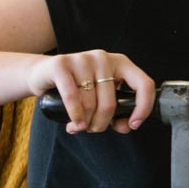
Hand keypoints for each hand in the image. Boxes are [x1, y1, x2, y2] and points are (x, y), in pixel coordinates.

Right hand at [25, 50, 154, 133]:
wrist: (43, 73)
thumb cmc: (78, 87)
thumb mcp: (101, 98)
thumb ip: (117, 112)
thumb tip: (126, 126)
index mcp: (121, 63)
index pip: (144, 84)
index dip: (143, 108)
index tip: (133, 124)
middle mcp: (104, 58)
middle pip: (110, 103)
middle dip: (101, 123)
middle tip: (93, 129)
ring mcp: (83, 59)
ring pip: (90, 103)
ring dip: (85, 122)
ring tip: (79, 126)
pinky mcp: (61, 64)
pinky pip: (72, 96)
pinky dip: (75, 115)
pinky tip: (75, 124)